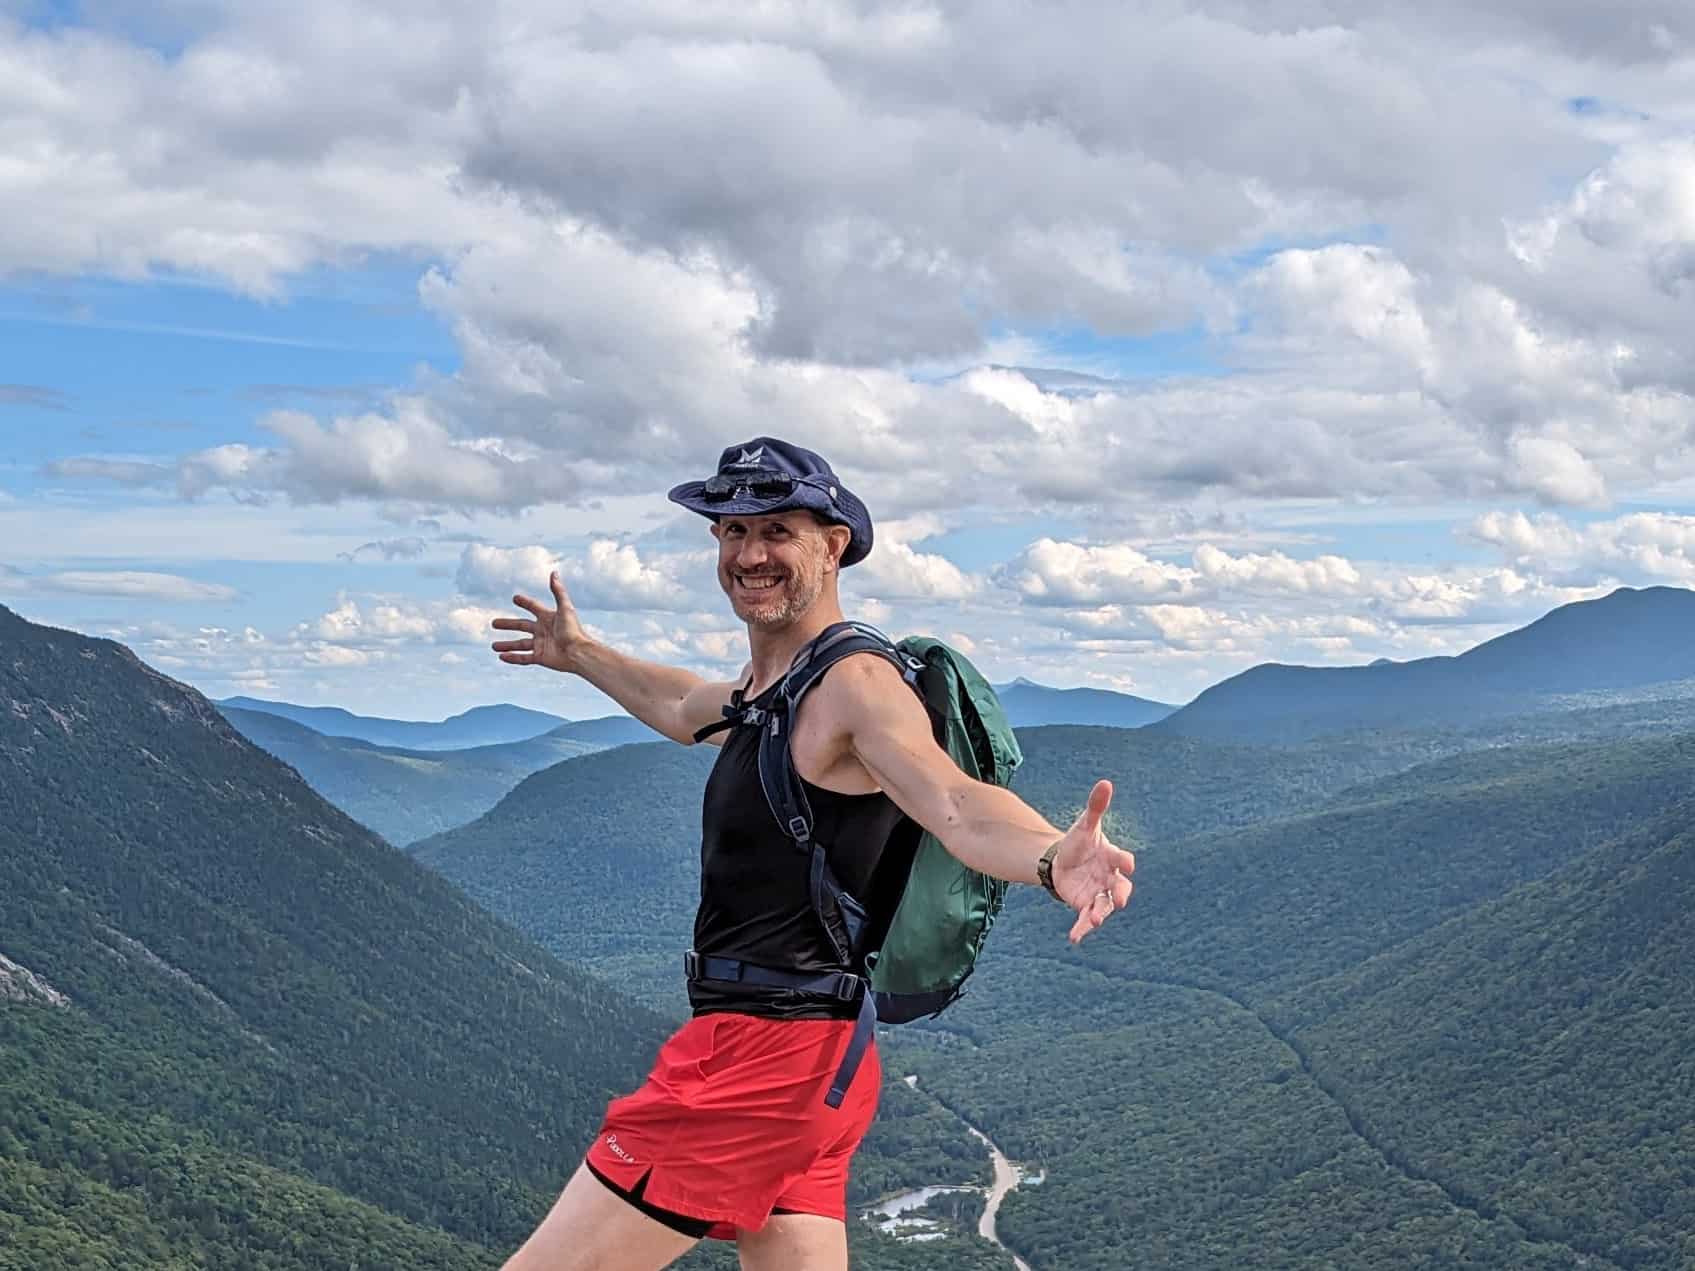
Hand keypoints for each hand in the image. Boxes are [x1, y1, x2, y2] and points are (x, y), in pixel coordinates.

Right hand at [490, 572, 588, 672]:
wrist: (579, 653)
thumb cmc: (574, 630)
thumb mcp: (565, 608)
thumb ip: (558, 591)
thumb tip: (554, 573)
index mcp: (548, 618)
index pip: (534, 607)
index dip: (525, 602)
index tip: (515, 598)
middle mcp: (544, 630)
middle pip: (522, 626)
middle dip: (508, 625)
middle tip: (494, 623)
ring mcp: (541, 645)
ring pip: (520, 644)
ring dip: (507, 645)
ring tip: (493, 646)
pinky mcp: (541, 658)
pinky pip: (524, 658)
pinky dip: (513, 658)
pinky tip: (502, 657)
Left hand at [1049, 779, 1135, 943]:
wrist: (1063, 859)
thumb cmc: (1080, 841)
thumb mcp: (1085, 824)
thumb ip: (1096, 807)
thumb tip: (1105, 782)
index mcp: (1112, 857)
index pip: (1122, 860)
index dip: (1125, 861)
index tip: (1128, 864)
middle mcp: (1109, 878)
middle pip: (1120, 888)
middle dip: (1121, 894)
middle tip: (1121, 900)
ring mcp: (1097, 893)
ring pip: (1104, 906)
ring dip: (1100, 914)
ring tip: (1095, 921)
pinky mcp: (1084, 904)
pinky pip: (1086, 918)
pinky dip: (1082, 928)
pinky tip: (1075, 938)